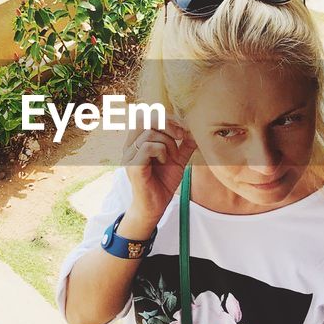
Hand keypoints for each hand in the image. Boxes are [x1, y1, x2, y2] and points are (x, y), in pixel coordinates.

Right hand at [120, 119, 195, 233]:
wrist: (155, 207)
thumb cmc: (162, 183)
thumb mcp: (177, 160)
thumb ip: (184, 145)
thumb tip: (194, 130)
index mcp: (137, 142)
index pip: (146, 116)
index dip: (166, 117)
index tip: (182, 129)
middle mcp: (130, 146)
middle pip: (145, 119)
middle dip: (167, 124)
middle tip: (181, 136)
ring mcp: (129, 156)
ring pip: (149, 134)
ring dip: (167, 143)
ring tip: (173, 156)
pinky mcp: (133, 166)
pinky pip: (147, 147)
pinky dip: (161, 151)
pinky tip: (165, 161)